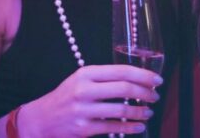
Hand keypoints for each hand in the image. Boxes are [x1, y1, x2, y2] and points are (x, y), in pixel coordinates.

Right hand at [16, 65, 161, 137]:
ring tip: (148, 112)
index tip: (157, 79)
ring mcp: (83, 110)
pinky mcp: (84, 128)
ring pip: (121, 110)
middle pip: (124, 88)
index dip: (143, 75)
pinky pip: (114, 128)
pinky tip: (139, 126)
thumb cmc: (66, 98)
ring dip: (140, 111)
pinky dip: (130, 127)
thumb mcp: (80, 81)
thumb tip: (137, 81)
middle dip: (145, 92)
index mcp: (85, 73)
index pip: (121, 70)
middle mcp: (83, 89)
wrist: (42, 119)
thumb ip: (103, 79)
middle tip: (155, 96)